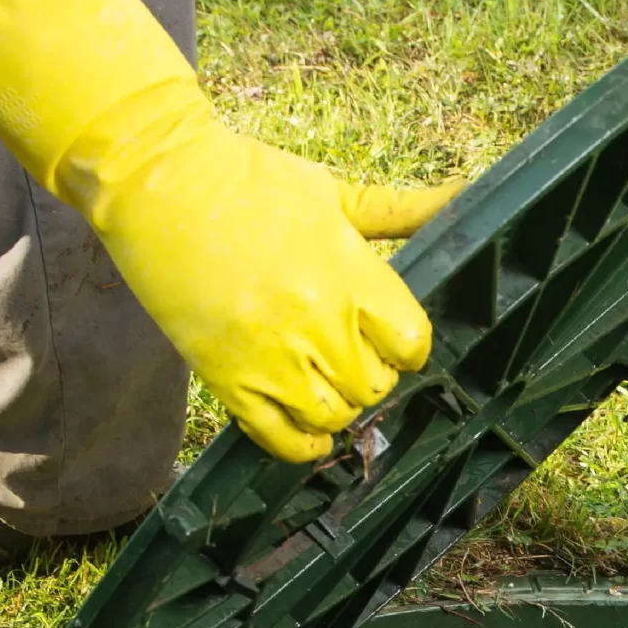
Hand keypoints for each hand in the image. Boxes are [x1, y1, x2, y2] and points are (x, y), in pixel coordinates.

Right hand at [0, 0, 456, 460]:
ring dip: (338, 407)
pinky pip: (279, 440)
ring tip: (325, 382)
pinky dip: (303, 445)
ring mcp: (269, 353)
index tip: (390, 337)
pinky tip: (309, 430)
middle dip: (371, 374)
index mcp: (350, 271)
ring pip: (334, 417)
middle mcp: (316, 319)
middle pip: (374, 385)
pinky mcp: (226, 377)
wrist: (159, 181)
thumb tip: (467, 197)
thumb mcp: (335, 192)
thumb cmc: (252, 181)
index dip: (406, 346)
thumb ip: (402, 210)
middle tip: (352, 355)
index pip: (411, 342)